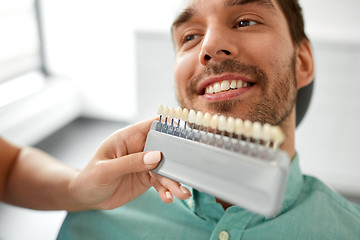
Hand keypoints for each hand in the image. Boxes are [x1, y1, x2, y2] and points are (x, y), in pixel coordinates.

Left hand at [68, 118, 190, 210]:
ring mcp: (145, 163)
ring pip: (165, 169)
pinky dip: (167, 190)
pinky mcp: (147, 178)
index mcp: (129, 137)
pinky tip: (169, 198)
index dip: (170, 126)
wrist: (86, 197)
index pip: (153, 125)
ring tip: (181, 193)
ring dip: (174, 180)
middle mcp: (140, 148)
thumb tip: (156, 156)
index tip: (186, 134)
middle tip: (186, 173)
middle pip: (165, 149)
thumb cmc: (90, 178)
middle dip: (176, 161)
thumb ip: (131, 162)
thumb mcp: (107, 170)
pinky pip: (161, 182)